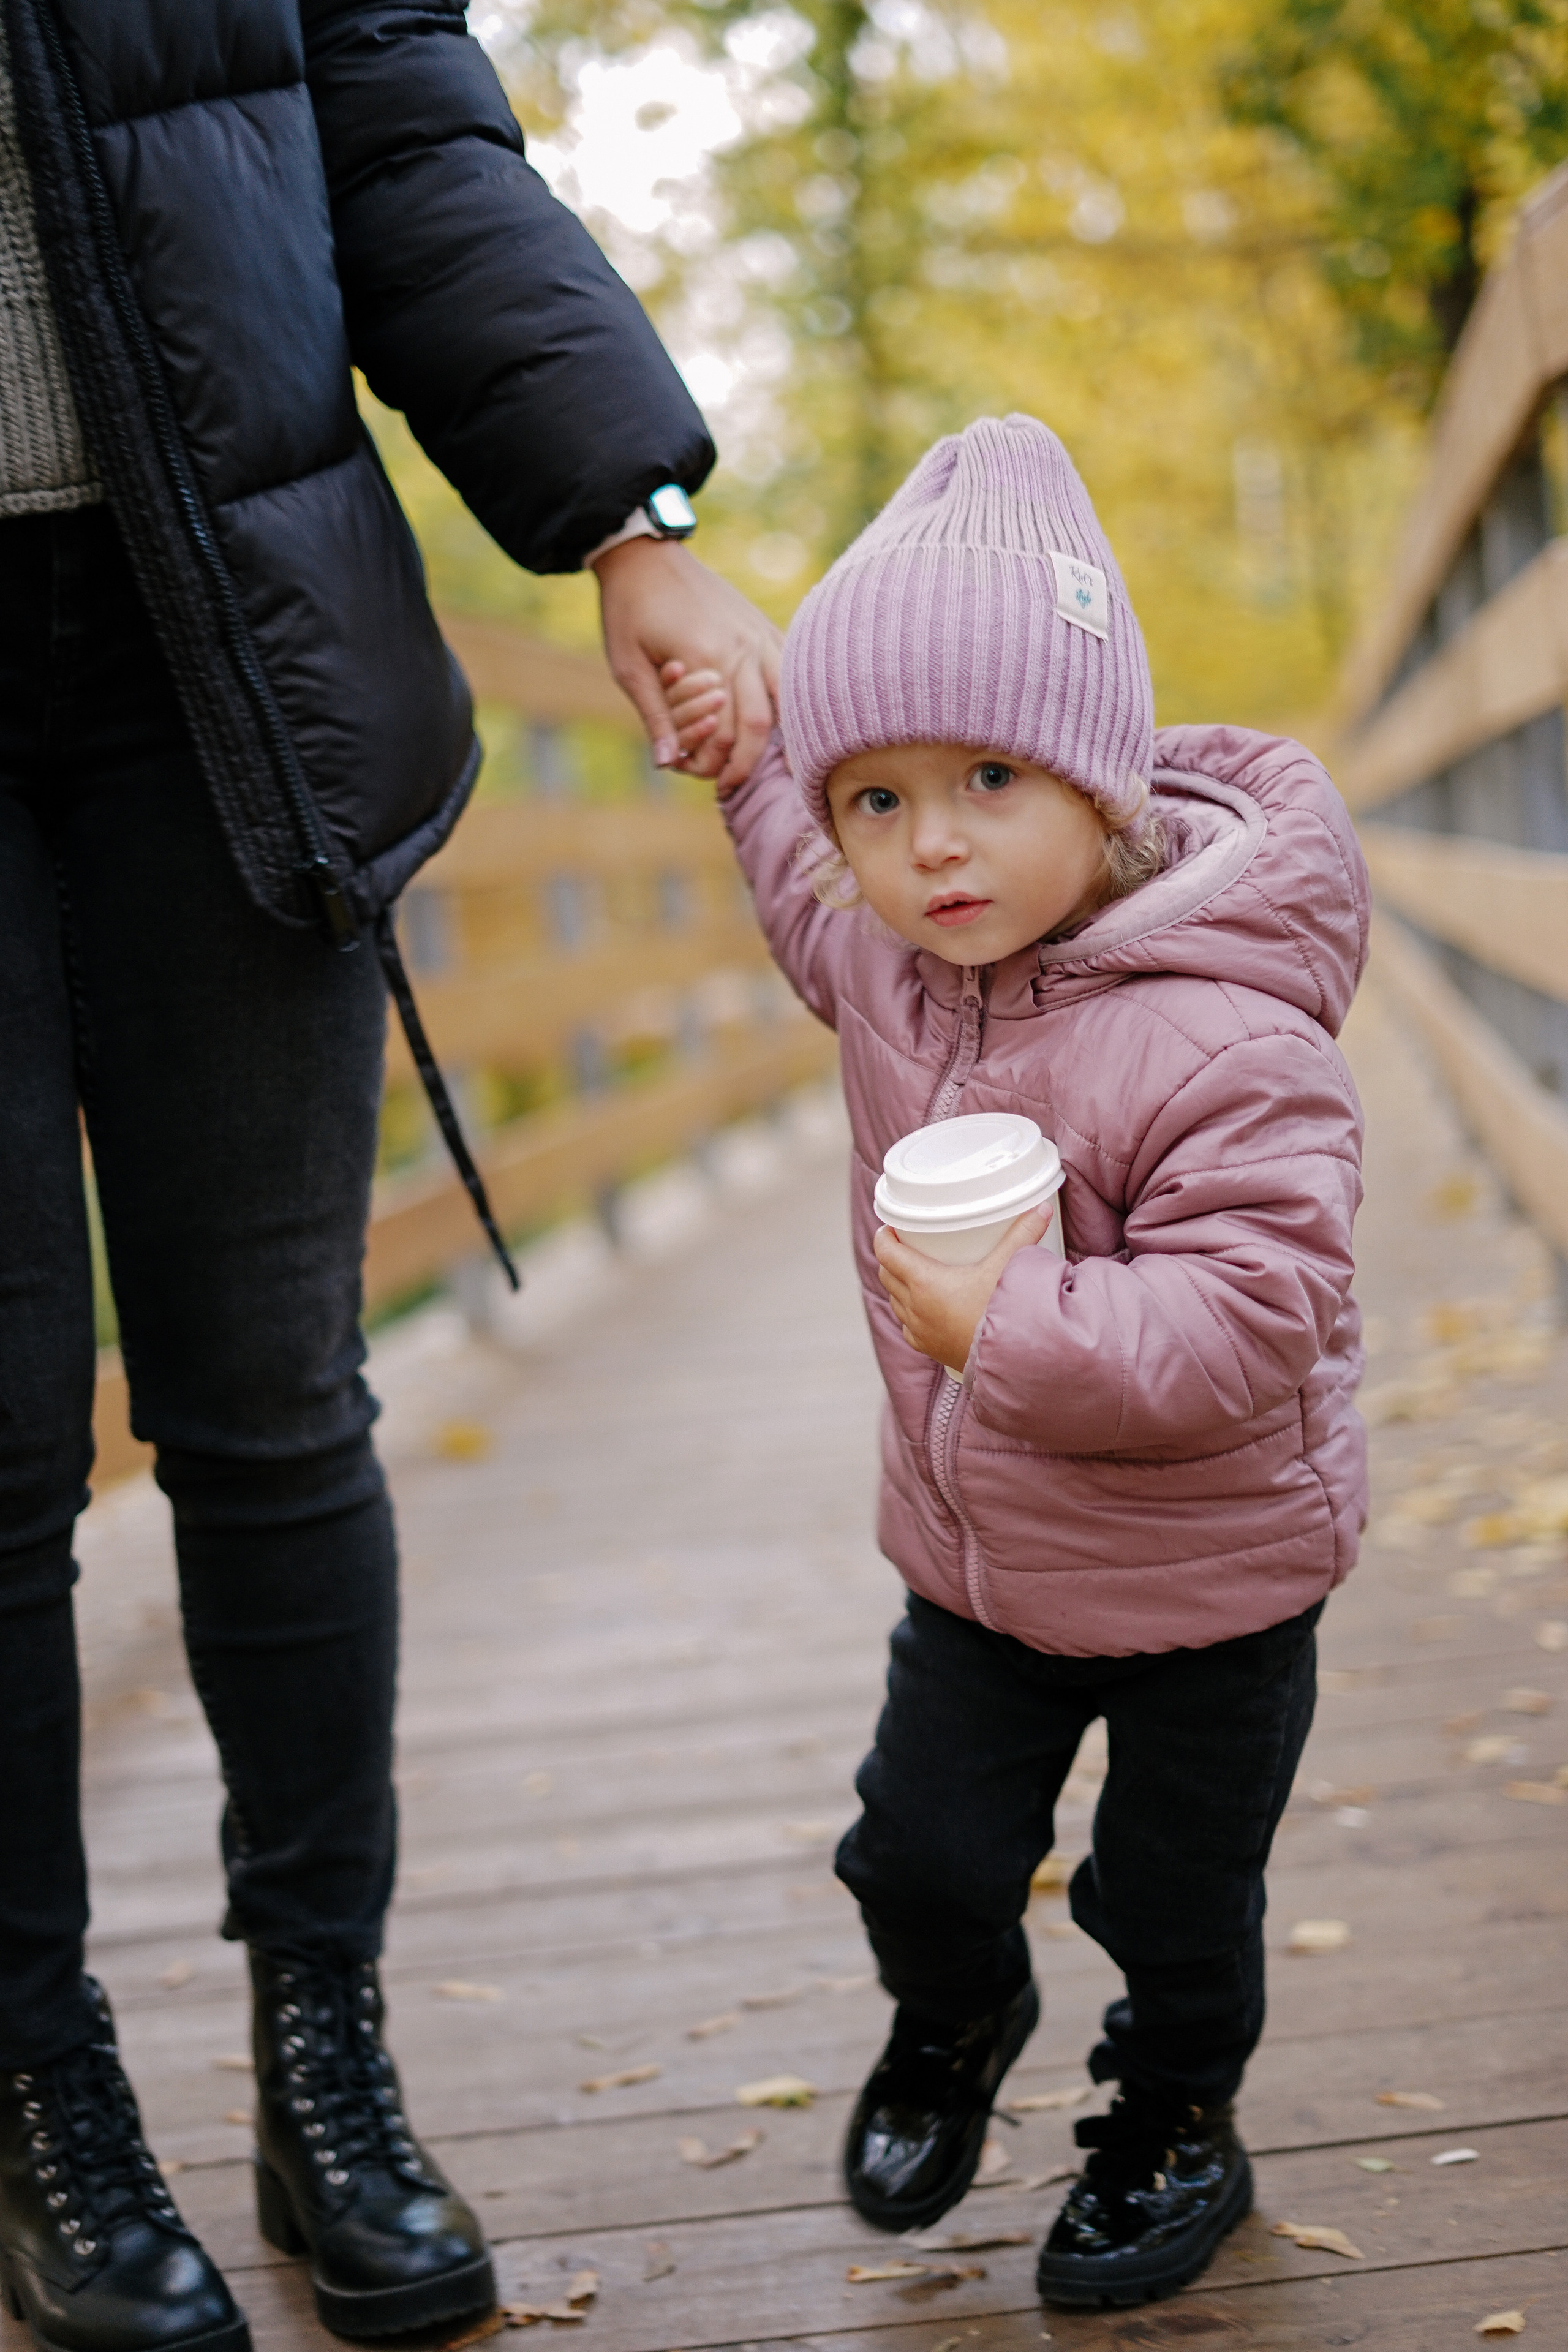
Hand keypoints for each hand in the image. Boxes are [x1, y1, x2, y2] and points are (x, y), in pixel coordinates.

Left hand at [592, 538, 780, 789]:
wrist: (646, 556)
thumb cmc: (629, 610)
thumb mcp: (627, 667)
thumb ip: (654, 716)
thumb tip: (668, 763)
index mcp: (705, 658)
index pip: (721, 733)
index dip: (711, 764)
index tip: (697, 776)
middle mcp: (741, 648)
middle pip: (759, 725)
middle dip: (745, 762)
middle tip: (731, 784)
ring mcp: (758, 635)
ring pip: (786, 700)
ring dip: (778, 736)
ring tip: (769, 763)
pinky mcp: (763, 626)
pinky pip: (789, 672)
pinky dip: (788, 701)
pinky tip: (780, 721)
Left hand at [873, 1207, 1052, 1370]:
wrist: (1010, 1358)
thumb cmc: (1004, 1312)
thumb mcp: (1009, 1267)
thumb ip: (1023, 1234)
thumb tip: (1041, 1209)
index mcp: (924, 1282)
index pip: (887, 1253)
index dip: (884, 1237)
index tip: (890, 1227)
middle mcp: (915, 1307)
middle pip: (887, 1275)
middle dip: (891, 1258)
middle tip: (905, 1245)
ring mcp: (919, 1330)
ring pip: (895, 1301)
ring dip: (898, 1285)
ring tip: (913, 1273)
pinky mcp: (928, 1348)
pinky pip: (907, 1326)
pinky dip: (909, 1313)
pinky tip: (923, 1309)